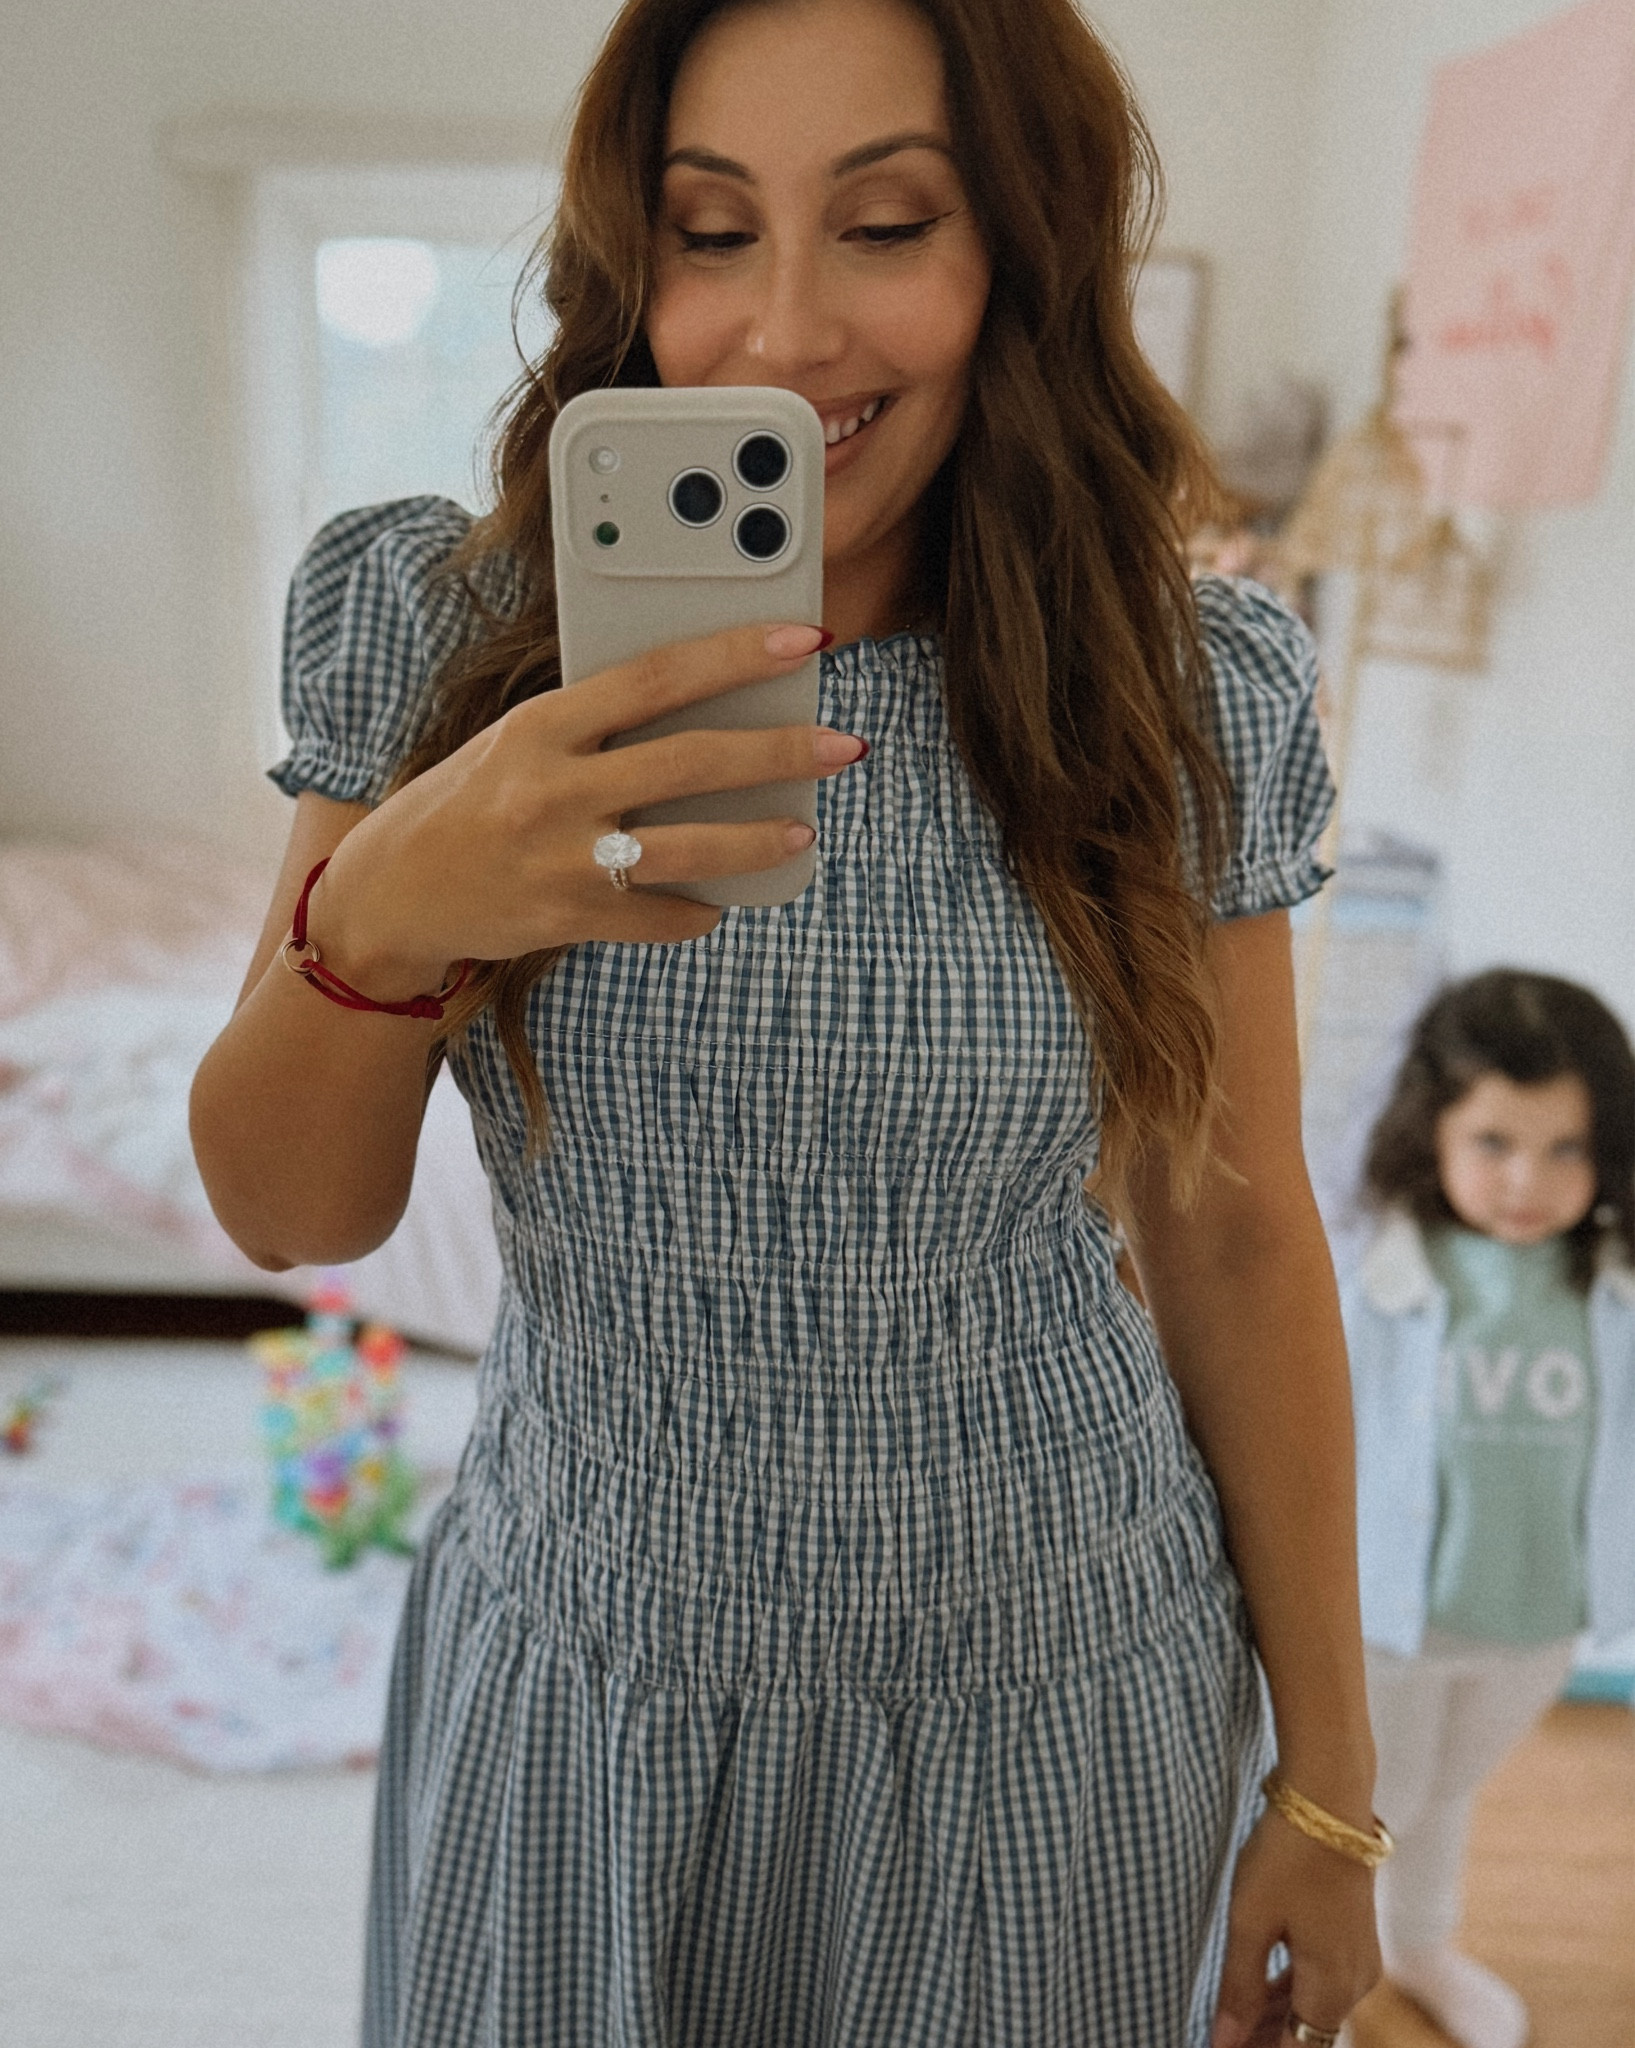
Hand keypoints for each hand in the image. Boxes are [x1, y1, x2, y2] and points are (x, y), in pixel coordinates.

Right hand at [304, 621, 860, 993]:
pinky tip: (717, 898)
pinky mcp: (566, 921)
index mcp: (539, 726)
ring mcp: (560, 860)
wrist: (390, 896)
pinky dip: (696, 908)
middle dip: (780, 751)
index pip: (654, 676)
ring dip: (759, 840)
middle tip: (843, 743)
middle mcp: (550, 790)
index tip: (804, 637)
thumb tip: (705, 706)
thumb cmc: (466, 802)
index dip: (736, 653)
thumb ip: (595, 724)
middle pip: (690, 761)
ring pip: (690, 847)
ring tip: (803, 828)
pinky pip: (659, 915)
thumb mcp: (516, 742)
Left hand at [1211, 1808, 1380, 2046]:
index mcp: (1331, 1989)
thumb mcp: (1250, 1921)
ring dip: (1274, 2022)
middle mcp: (1355, 1984)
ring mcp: (1358, 1959)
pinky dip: (1288, 1994)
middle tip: (1218, 2040)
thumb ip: (1239, 1987)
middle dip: (1263, 2043)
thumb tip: (1225, 2042)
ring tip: (1230, 2026)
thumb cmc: (1287, 1856)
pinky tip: (1257, 1994)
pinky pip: (1320, 1982)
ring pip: (1313, 2011)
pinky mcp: (1352, 1936)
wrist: (1329, 1798)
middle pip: (1307, 2038)